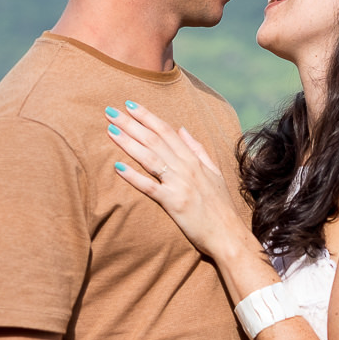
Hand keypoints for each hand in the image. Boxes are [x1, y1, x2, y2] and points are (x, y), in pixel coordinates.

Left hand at [105, 102, 250, 261]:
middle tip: (110, 111)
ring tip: (110, 130)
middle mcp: (186, 167)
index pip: (166, 130)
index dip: (147, 116)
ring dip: (128, 142)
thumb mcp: (213, 172)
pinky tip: (117, 166)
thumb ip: (197, 149)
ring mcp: (179, 184)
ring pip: (149, 157)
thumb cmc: (220, 206)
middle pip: (154, 139)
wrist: (228, 235)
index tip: (129, 104)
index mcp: (193, 159)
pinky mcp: (173, 203)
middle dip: (131, 124)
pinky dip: (133, 176)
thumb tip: (182, 129)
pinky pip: (149, 186)